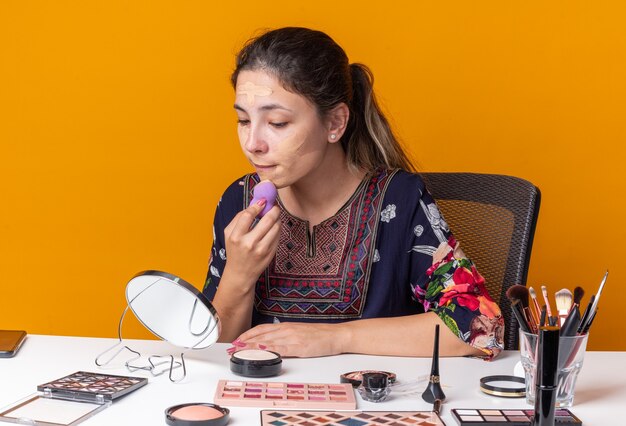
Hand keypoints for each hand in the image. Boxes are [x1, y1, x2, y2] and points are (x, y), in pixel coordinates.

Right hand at [222, 199, 280, 289]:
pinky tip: (273, 227)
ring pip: (276, 227)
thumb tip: (254, 203)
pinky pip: (278, 235)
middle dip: (273, 209)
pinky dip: (277, 228)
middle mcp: (249, 243)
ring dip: (277, 218)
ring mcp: (262, 250)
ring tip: (274, 216)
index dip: (257, 205)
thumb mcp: (228, 234)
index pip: (248, 215)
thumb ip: (238, 218)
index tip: (262, 201)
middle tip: (274, 206)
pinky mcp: (271, 254)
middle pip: (267, 220)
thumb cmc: (234, 251)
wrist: (240, 274)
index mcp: (236, 237)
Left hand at [227, 322, 348, 357]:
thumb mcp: (299, 333)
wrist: (336, 335)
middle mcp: (287, 330)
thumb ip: (286, 337)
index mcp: (286, 326)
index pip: (262, 329)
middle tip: (232, 348)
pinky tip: (260, 351)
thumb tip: (273, 343)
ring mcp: (292, 337)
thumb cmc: (320, 335)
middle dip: (245, 341)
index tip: (237, 340)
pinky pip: (281, 348)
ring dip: (252, 346)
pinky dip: (268, 350)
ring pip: (267, 341)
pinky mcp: (299, 346)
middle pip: (261, 335)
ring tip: (239, 351)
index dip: (248, 335)